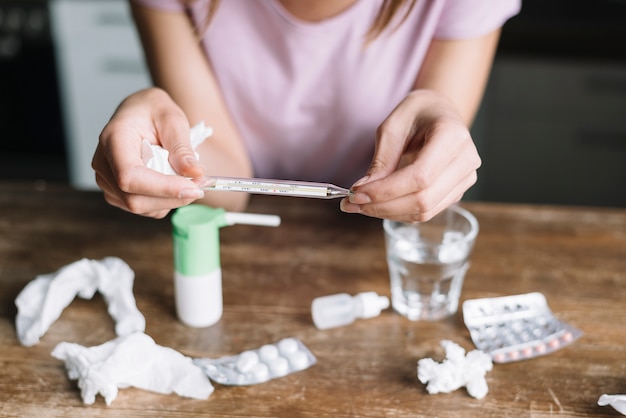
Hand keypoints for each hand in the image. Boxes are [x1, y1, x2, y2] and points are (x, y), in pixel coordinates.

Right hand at [92, 88, 205, 217]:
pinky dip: (164, 201)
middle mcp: (103, 163)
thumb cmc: (153, 111)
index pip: (129, 176)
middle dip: (172, 197)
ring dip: (170, 200)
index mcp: (113, 139)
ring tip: (186, 179)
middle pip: (134, 199)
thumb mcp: (173, 119)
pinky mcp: (116, 192)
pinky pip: (144, 208)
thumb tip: (196, 173)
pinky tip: (173, 184)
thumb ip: (182, 147)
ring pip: (140, 207)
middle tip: (200, 184)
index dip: (162, 188)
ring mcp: (107, 180)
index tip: (194, 187)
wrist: (139, 112)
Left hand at [341, 90, 480, 221]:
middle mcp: (466, 160)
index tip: (356, 194)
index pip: (420, 176)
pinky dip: (398, 212)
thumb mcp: (392, 127)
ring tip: (361, 204)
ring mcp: (465, 179)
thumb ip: (381, 161)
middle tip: (352, 203)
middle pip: (423, 199)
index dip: (386, 190)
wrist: (439, 112)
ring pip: (424, 211)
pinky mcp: (456, 192)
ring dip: (388, 212)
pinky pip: (426, 211)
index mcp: (453, 136)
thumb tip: (362, 192)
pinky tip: (379, 204)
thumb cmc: (416, 114)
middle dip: (383, 205)